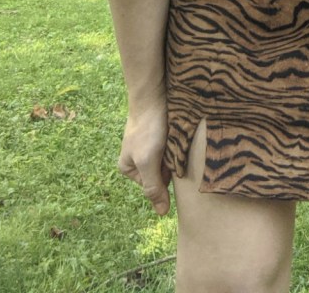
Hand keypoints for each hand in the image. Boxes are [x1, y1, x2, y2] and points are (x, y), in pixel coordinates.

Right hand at [118, 96, 171, 215]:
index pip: (155, 186)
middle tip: (172, 149)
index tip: (168, 161)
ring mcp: (150, 146)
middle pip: (163, 174)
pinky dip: (178, 144)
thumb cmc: (148, 129)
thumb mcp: (148, 161)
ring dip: (175, 154)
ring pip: (170, 161)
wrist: (153, 95)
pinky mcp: (161, 135)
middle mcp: (138, 159)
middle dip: (171, 165)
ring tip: (175, 140)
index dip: (166, 177)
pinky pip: (173, 147)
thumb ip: (153, 187)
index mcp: (129, 168)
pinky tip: (179, 136)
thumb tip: (162, 213)